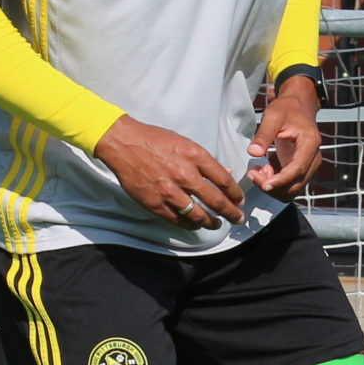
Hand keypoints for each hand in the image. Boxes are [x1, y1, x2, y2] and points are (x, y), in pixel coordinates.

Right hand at [95, 116, 244, 229]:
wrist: (124, 144)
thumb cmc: (155, 140)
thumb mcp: (185, 143)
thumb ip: (206, 161)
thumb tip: (226, 173)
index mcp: (195, 156)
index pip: (224, 180)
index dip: (235, 194)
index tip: (239, 200)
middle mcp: (185, 175)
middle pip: (216, 201)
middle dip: (231, 213)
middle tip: (237, 218)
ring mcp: (169, 192)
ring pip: (198, 216)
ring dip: (211, 223)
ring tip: (217, 224)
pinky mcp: (155, 204)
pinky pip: (178, 220)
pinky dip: (190, 224)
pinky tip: (195, 224)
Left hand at [247, 73, 324, 198]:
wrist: (298, 107)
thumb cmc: (287, 109)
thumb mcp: (273, 116)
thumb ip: (263, 135)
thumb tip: (253, 153)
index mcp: (310, 143)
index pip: (298, 168)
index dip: (281, 180)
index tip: (264, 184)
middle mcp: (313, 158)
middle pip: (295, 184)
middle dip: (273, 185)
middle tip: (253, 173)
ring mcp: (309, 166)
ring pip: (292, 189)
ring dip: (273, 187)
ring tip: (258, 170)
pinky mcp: (301, 170)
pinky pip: (289, 186)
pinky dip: (275, 184)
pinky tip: (264, 170)